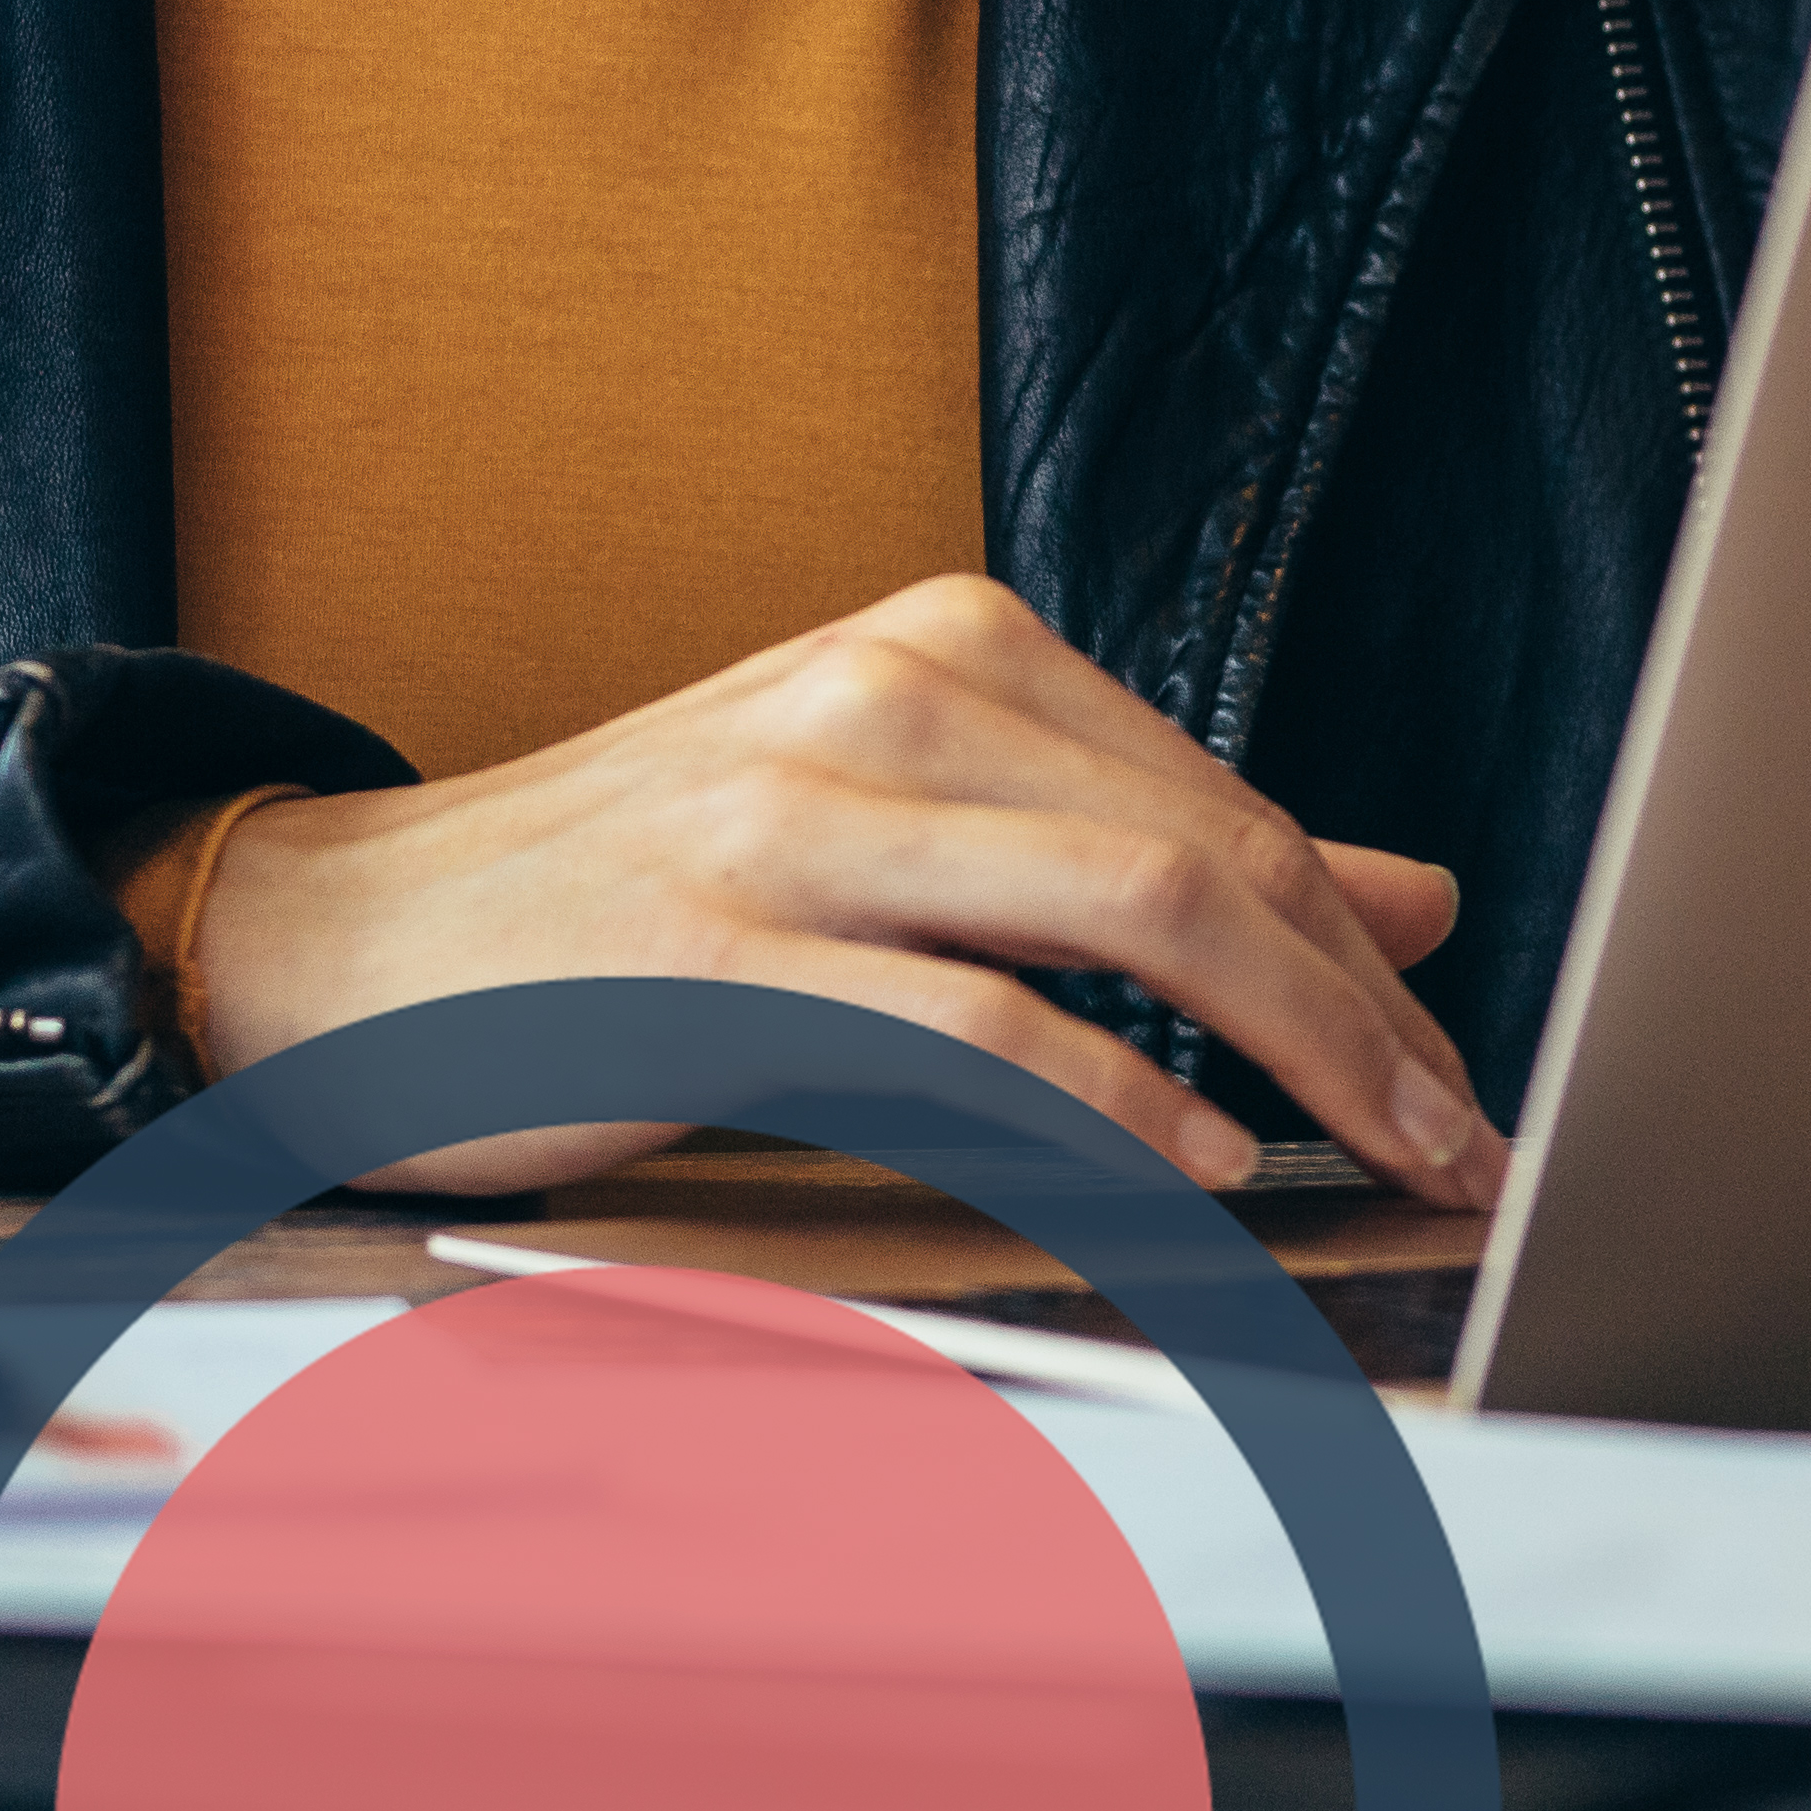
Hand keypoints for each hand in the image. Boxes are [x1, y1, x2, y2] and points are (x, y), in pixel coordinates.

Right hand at [176, 573, 1504, 1205]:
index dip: (1368, 951)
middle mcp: (893, 693)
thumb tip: (1409, 899)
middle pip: (1214, 853)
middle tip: (1464, 1136)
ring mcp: (805, 811)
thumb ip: (1144, 852)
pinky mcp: (728, 948)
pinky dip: (1117, 1101)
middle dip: (1369, 1013)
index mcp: (950, 645)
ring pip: (1134, 915)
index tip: (1454, 1071)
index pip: (1228, 803)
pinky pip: (977, 1023)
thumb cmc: (639, 899)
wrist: (347, 935)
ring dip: (1296, 1055)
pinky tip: (1201, 1165)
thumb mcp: (913, 834)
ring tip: (1381, 1157)